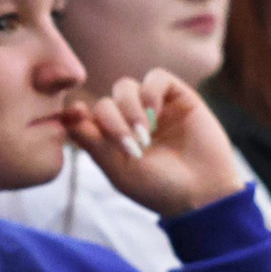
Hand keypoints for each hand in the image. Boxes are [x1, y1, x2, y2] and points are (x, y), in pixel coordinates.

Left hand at [62, 70, 244, 220]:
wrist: (203, 193)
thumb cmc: (159, 188)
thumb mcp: (119, 170)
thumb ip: (93, 142)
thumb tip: (68, 115)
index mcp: (112, 140)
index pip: (87, 116)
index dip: (79, 113)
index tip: (78, 114)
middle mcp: (130, 121)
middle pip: (105, 102)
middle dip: (113, 122)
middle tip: (132, 146)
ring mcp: (153, 107)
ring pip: (125, 87)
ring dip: (129, 108)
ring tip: (146, 134)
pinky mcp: (177, 96)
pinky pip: (156, 77)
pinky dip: (150, 92)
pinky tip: (156, 115)